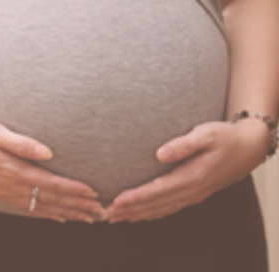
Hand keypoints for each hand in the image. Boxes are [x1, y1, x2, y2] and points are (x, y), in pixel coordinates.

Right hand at [0, 119, 105, 221]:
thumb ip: (21, 142)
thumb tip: (48, 153)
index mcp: (12, 170)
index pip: (50, 183)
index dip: (73, 190)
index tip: (94, 193)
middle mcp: (10, 185)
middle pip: (50, 199)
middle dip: (77, 206)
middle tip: (101, 213)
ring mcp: (3, 192)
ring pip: (40, 207)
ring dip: (65, 213)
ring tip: (86, 218)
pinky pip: (25, 208)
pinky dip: (44, 214)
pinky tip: (55, 217)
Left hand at [106, 120, 268, 222]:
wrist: (247, 149)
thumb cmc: (224, 137)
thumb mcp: (206, 134)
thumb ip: (183, 144)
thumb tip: (160, 153)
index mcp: (193, 177)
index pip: (158, 190)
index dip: (136, 197)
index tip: (117, 200)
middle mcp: (192, 191)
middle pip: (155, 204)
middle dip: (130, 210)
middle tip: (105, 213)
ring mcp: (193, 195)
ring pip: (160, 210)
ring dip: (137, 214)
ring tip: (114, 217)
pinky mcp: (192, 195)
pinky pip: (168, 209)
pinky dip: (150, 214)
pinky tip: (136, 216)